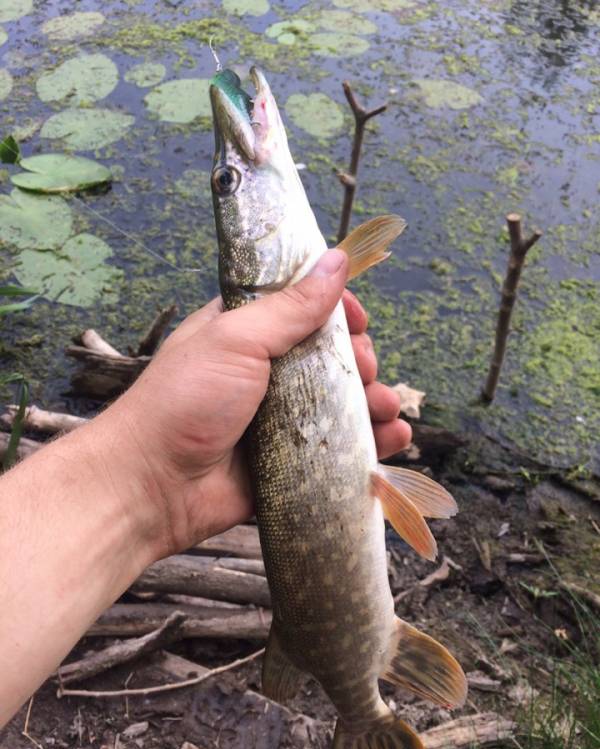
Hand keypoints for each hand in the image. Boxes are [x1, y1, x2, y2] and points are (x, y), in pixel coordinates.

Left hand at [107, 249, 410, 557]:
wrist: (153, 485)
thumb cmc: (185, 400)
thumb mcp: (236, 339)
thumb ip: (291, 307)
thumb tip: (336, 260)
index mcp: (249, 333)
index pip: (305, 309)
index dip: (339, 311)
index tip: (358, 319)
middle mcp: (268, 373)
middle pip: (334, 358)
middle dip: (361, 360)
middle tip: (365, 369)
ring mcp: (282, 420)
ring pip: (344, 404)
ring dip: (375, 401)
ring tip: (387, 407)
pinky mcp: (292, 462)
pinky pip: (340, 449)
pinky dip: (372, 444)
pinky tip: (393, 439)